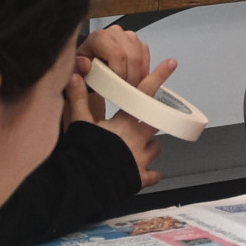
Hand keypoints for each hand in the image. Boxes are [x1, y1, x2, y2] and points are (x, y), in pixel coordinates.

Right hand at [76, 33, 176, 182]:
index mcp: (125, 122)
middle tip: (142, 121)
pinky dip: (149, 173)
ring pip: (155, 147)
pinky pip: (153, 174)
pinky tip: (142, 173)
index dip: (158, 77)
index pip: (144, 94)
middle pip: (155, 122)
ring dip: (149, 146)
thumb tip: (74, 76)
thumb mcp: (79, 123)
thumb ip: (78, 99)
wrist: (85, 181)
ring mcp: (142, 159)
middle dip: (151, 120)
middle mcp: (138, 138)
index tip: (171, 63)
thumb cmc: (83, 151)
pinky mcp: (141, 177)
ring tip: (136, 148)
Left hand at [84, 25, 153, 87]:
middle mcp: (114, 32)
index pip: (118, 54)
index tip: (118, 86)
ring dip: (138, 74)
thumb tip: (85, 63)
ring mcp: (128, 35)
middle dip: (131, 76)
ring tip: (129, 87)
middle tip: (126, 91)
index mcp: (99, 37)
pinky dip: (143, 70)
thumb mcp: (75, 71)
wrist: (89, 65)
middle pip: (132, 56)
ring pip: (141, 56)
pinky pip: (146, 56)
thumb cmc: (83, 68)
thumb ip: (78, 68)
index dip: (121, 72)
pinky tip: (135, 80)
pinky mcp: (137, 41)